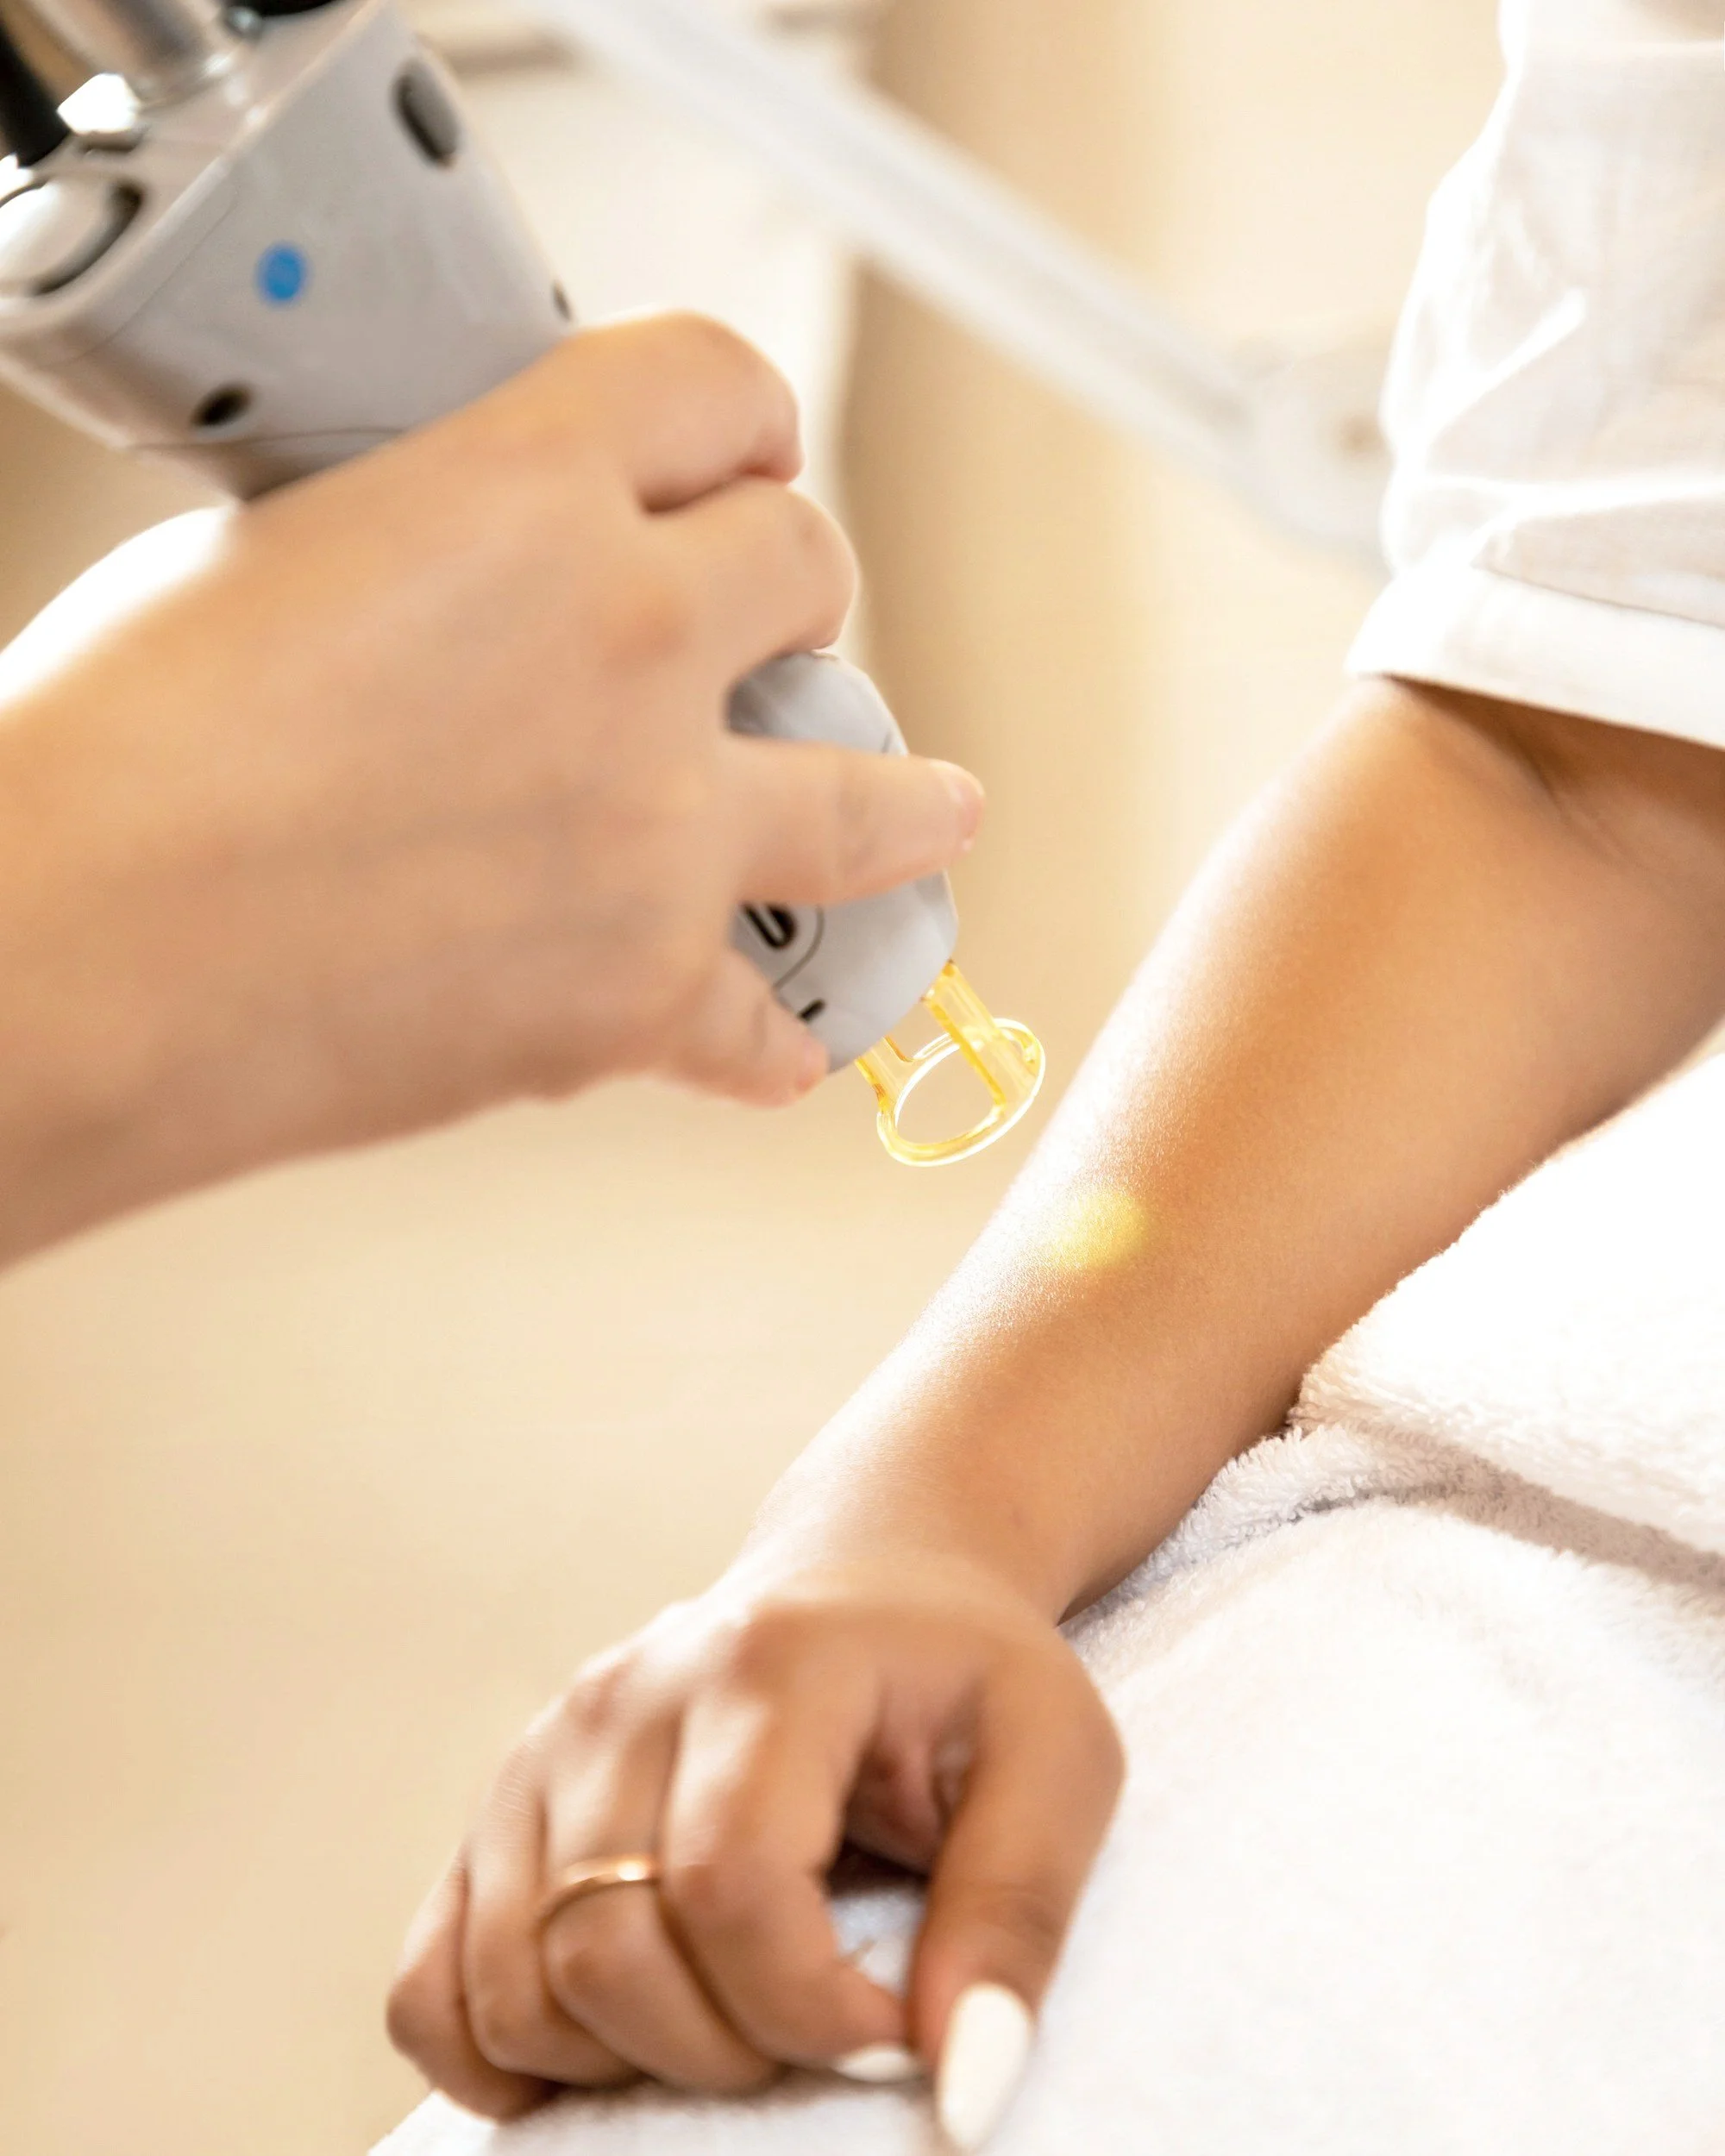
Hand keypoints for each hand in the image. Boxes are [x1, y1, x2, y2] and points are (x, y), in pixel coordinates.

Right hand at [0, 314, 983, 1261]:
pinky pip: (758, 1021)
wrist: (70, 958)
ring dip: (905, 803)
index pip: (715, 389)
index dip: (734, 420)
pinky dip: (760, 1037)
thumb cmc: (112, 755)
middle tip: (772, 631)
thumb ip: (428, 545)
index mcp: (526, 489)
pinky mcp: (636, 993)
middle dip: (785, 592)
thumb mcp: (275, 554)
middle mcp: (630, 641)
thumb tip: (471, 584)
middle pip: (807, 567)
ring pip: (871, 797)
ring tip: (939, 813)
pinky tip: (779, 1044)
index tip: (742, 454)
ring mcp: (656, 828)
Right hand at [386, 1552, 1121, 2132]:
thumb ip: (1018, 1913)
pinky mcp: (500, 1810)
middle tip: (823, 2023)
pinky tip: (603, 2049)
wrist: (870, 1578)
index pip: (731, 1886)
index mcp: (764, 1667)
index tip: (896, 2033)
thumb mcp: (1058, 1760)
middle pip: (606, 1952)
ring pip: (515, 1986)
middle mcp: (625, 1699)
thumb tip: (961, 2087)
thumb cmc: (965, 1675)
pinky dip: (496, 2054)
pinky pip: (430, 1983)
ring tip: (738, 2012)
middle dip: (727, 2051)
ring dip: (626, 2061)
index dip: (812, 2011)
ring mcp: (544, 1752)